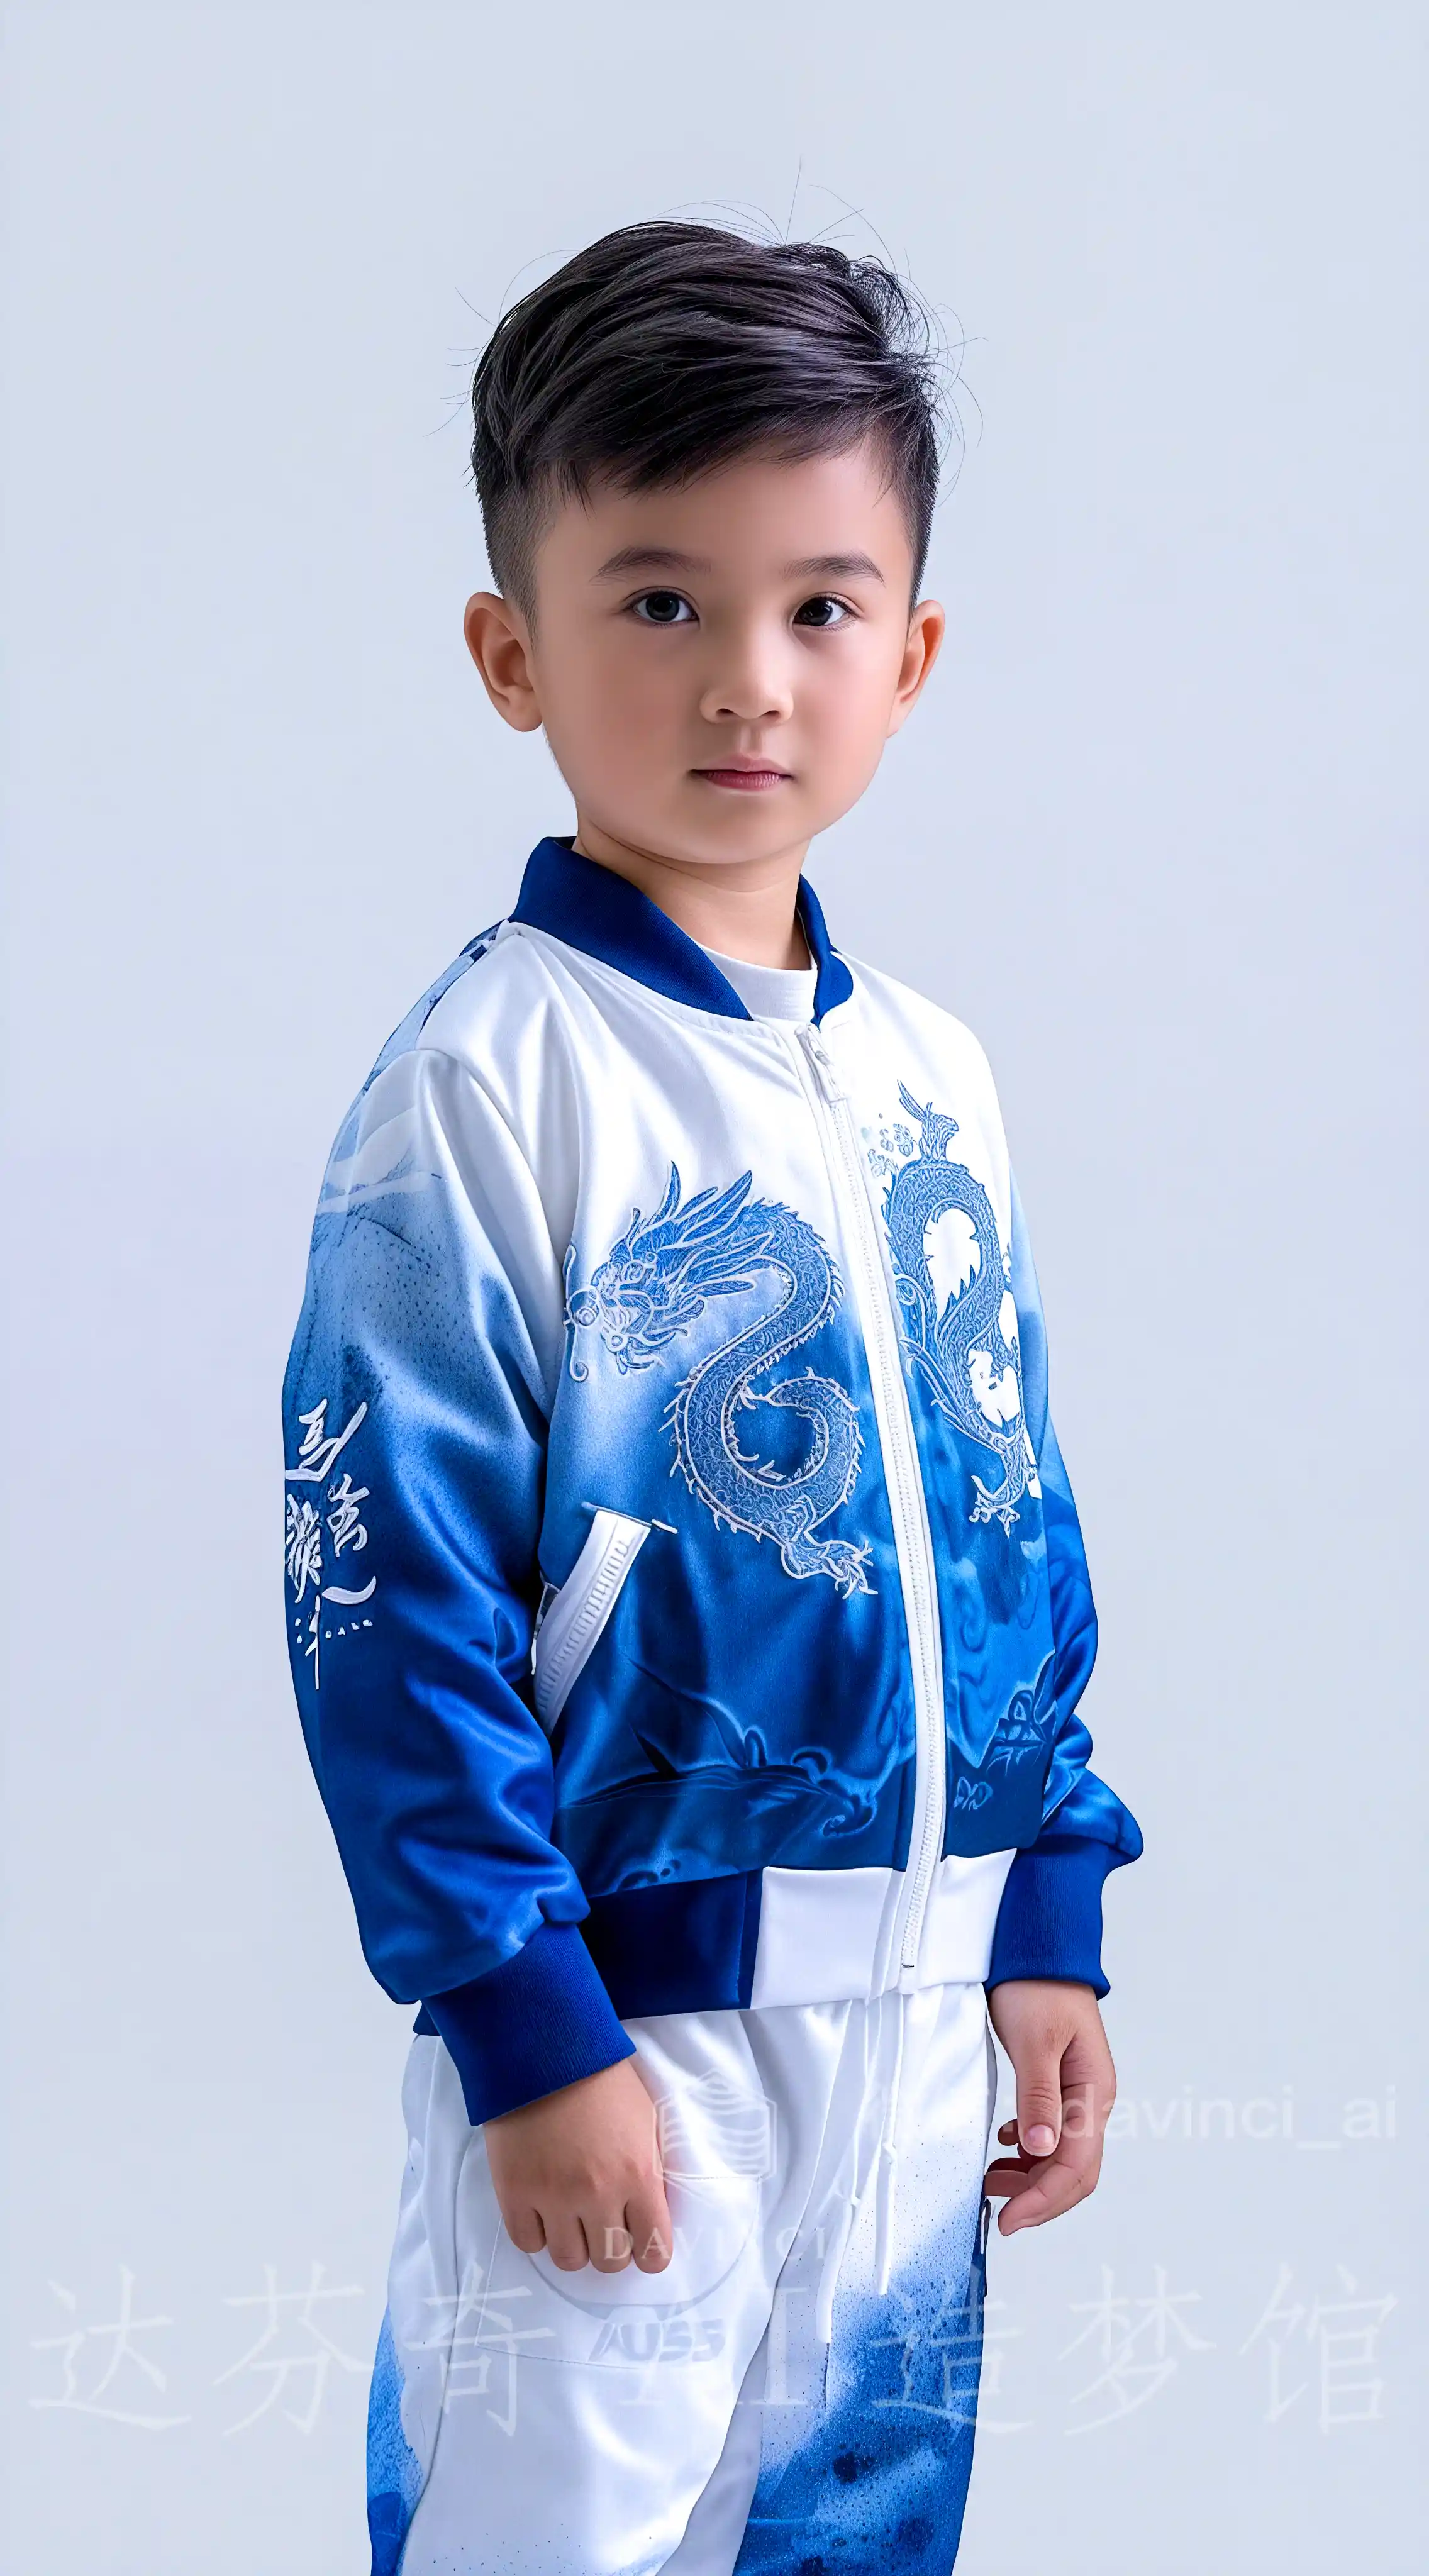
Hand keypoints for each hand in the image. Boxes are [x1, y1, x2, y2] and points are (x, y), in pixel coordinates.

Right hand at [484, 2054, 672, 2274]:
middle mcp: (598, 2194)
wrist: (544, 2048)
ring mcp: (552, 2197)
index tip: (641, 2239)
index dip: (650, 2251)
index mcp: (638, 2174)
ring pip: (569, 2260)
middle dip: (611, 2246)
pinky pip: (528, 2243)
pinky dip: (537, 2233)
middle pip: (610, 2262)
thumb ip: (651, 2171)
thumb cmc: (602, 2078)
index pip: (655, 2252)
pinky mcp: (514, 2192)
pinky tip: (542, 2208)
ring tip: (570, 2214)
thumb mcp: (646, 2119)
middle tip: (604, 2221)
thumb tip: (652, 2213)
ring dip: (573, 2243)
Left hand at [984, 1979, 1116, 2234]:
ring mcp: (1076, 2091)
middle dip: (1040, 2198)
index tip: (1011, 2219)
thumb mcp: (1034, 2041)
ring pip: (1060, 2154)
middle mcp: (1090, 2097)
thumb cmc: (1037, 1985)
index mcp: (1092, 2091)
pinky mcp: (1058, 2082)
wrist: (1037, 1946)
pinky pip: (1050, 2132)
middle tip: (1002, 2216)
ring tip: (993, 2183)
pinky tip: (1004, 2147)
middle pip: (1075, 2169)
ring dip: (1031, 2177)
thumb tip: (1039, 2151)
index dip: (1044, 2198)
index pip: (1076, 2165)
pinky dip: (1028, 2151)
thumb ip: (1038, 2097)